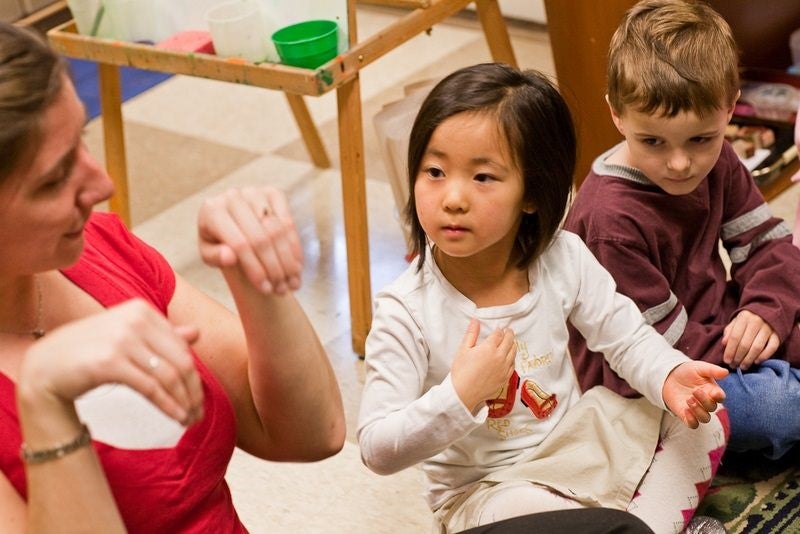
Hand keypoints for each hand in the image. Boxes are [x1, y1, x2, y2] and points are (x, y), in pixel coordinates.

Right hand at [18, 300, 203, 425]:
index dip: (194, 375)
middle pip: (180, 361)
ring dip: (184, 402)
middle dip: (194, 391)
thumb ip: (161, 335)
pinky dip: (168, 405)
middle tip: (198, 414)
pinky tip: (176, 417)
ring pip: (169, 375)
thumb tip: (196, 332)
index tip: (198, 398)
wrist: (44, 366)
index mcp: (142, 310)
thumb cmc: (88, 352)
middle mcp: (134, 319)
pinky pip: (150, 387)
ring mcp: (121, 339)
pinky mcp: (109, 362)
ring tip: (188, 420)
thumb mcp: (126, 337)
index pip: (181, 347)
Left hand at [197, 187, 303, 294]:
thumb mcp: (209, 255)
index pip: (239, 244)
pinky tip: (297, 266)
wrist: (231, 223)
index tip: (266, 290)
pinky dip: (294, 246)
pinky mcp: (272, 192)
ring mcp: (254, 192)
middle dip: (274, 268)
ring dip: (288, 260)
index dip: (256, 269)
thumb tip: (229, 256)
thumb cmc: (218, 244)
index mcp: (212, 210)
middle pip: (261, 238)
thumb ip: (215, 257)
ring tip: (292, 283)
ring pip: (277, 230)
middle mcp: (233, 196)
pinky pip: (288, 221)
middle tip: (282, 289)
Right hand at [450, 319, 516, 411]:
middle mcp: (499, 357)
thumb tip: (475, 321)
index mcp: (489, 348)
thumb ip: (471, 334)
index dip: (499, 330)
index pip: (499, 334)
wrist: (463, 393)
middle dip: (509, 334)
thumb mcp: (463, 350)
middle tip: (509, 331)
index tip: (500, 328)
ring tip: (511, 342)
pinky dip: (513, 358)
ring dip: (513, 345)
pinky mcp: (505, 378)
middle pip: (509, 341)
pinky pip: (513, 365)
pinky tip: (510, 357)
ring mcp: (504, 368)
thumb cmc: (461, 371)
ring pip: (513, 352)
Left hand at [662, 361, 727, 428]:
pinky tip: (685, 410)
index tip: (714, 393)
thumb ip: (712, 370)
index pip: (720, 397)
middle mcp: (706, 402)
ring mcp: (697, 410)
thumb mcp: (699, 368)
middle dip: (704, 400)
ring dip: (698, 411)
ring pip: (705, 418)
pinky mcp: (686, 415)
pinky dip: (692, 420)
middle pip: (712, 408)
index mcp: (712, 391)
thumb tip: (726, 372)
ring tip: (689, 399)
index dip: (719, 397)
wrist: (670, 377)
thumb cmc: (688, 372)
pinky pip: (693, 424)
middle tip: (694, 391)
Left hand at [722, 310, 779, 369]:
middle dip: (738, 357)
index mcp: (744, 318)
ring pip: (757, 347)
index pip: (735, 337)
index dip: (730, 350)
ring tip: (743, 366)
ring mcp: (768, 328)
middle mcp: (756, 322)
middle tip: (734, 366)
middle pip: (745, 344)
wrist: (767, 311)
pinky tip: (756, 362)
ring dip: (749, 359)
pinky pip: (772, 348)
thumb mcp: (736, 322)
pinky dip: (764, 356)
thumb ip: (729, 332)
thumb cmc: (747, 320)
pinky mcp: (778, 334)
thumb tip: (724, 344)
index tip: (726, 361)